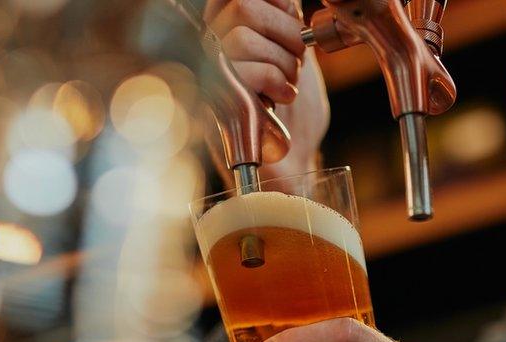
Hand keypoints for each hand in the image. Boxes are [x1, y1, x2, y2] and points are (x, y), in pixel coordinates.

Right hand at [204, 0, 329, 177]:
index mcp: (226, 29)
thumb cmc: (294, 113)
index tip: (293, 20)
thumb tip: (289, 0)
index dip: (273, 1)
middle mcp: (208, 47)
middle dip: (285, 32)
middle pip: (242, 7)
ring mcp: (208, 76)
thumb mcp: (295, 55)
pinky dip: (276, 83)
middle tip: (296, 60)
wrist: (292, 163)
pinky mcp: (215, 105)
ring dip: (282, 63)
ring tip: (287, 84)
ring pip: (243, 40)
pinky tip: (281, 98)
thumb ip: (287, 22)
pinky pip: (246, 73)